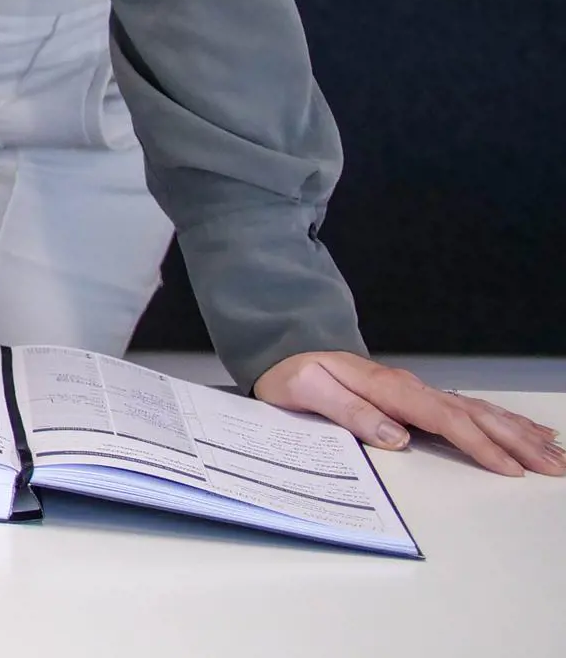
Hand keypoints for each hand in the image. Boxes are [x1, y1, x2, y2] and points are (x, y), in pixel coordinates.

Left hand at [255, 350, 562, 476]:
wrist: (284, 352)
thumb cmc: (293, 375)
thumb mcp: (308, 391)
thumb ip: (351, 412)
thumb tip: (398, 437)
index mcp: (388, 388)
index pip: (445, 419)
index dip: (479, 445)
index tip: (510, 468)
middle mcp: (410, 388)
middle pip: (474, 415)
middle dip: (517, 441)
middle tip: (554, 466)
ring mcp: (417, 392)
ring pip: (480, 412)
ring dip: (518, 432)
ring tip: (554, 453)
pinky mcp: (417, 398)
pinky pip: (470, 409)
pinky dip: (502, 420)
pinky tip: (526, 430)